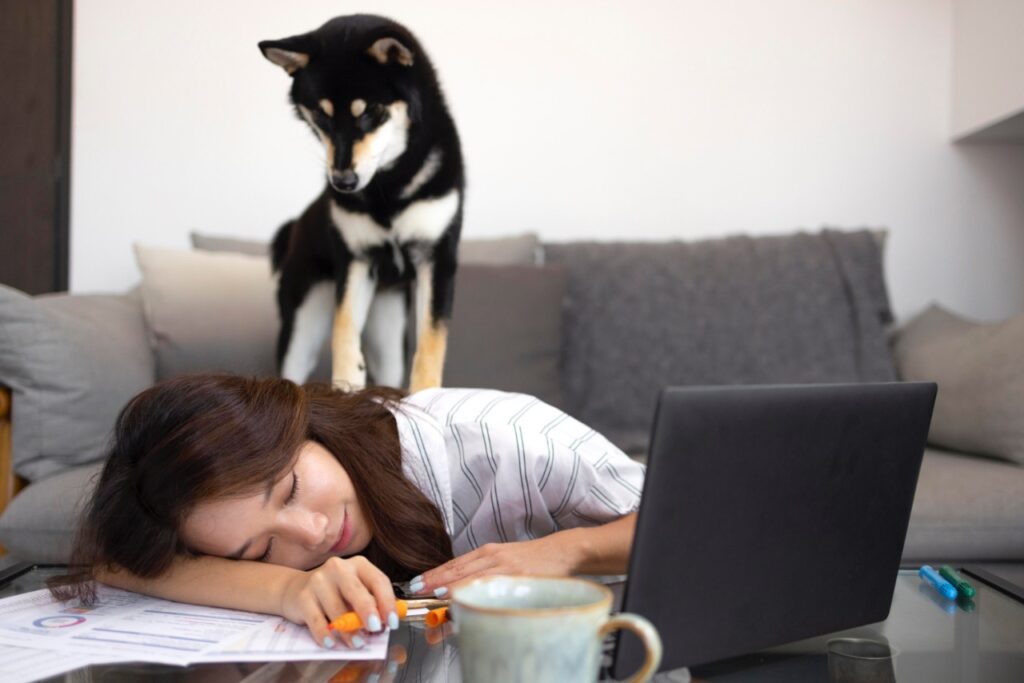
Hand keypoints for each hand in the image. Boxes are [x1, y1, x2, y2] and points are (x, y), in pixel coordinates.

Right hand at [278, 555, 397, 650]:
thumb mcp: (356, 591)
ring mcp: (319, 581)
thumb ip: (371, 603)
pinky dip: (325, 634)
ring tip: (357, 644)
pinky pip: (317, 620)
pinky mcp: (303, 597)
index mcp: (358, 564)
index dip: (388, 602)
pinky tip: (331, 643)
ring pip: (337, 609)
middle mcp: (338, 568)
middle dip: (368, 611)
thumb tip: (386, 623)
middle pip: (356, 591)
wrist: (296, 588)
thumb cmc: (335, 592)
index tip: (393, 622)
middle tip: (376, 628)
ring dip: (349, 631)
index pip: (378, 581)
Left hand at [410, 535, 579, 595]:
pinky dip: (476, 592)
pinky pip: (492, 586)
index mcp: (488, 552)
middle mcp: (493, 557)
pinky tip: (465, 599)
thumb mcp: (504, 560)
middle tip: (414, 592)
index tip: (415, 584)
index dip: (433, 574)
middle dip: (434, 582)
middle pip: (458, 570)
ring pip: (472, 578)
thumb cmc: (532, 560)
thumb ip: (483, 572)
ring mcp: (506, 568)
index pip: (454, 564)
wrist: (562, 552)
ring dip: (450, 589)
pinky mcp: (519, 577)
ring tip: (432, 597)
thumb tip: (458, 591)